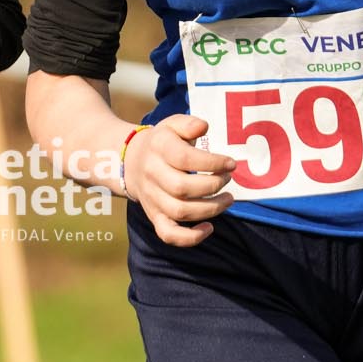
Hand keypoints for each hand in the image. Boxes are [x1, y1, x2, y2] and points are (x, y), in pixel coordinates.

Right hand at [124, 113, 236, 247]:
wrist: (131, 161)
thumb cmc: (163, 143)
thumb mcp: (172, 125)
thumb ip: (188, 124)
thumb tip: (204, 127)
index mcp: (158, 148)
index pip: (184, 158)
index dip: (211, 163)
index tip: (230, 164)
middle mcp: (152, 174)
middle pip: (182, 188)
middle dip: (212, 186)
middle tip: (228, 179)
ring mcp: (152, 198)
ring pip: (180, 211)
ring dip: (210, 209)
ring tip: (228, 200)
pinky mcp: (154, 216)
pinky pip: (168, 234)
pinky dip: (190, 238)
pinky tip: (209, 228)